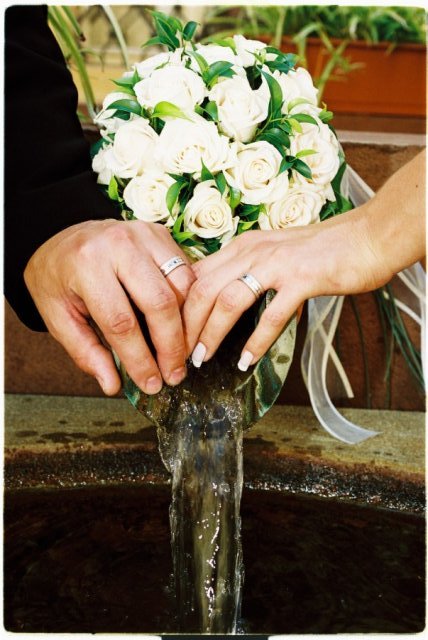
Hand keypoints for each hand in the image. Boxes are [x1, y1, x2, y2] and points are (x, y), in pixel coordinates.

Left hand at [24, 219, 194, 394]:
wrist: (61, 237)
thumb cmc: (58, 278)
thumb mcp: (58, 317)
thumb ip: (86, 351)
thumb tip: (113, 385)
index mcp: (87, 265)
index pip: (122, 322)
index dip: (140, 359)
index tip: (151, 383)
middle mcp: (119, 244)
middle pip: (160, 303)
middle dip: (171, 346)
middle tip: (174, 374)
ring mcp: (143, 234)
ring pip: (181, 287)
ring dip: (185, 326)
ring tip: (179, 353)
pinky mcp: (160, 233)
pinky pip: (186, 272)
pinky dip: (188, 303)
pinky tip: (180, 326)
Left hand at [183, 207, 393, 370]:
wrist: (365, 238)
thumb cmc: (320, 251)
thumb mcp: (272, 253)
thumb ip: (246, 270)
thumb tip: (221, 300)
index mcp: (242, 245)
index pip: (196, 275)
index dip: (178, 307)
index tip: (171, 334)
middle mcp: (252, 251)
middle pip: (202, 289)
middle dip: (185, 326)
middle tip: (179, 355)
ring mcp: (277, 264)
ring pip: (228, 301)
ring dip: (211, 334)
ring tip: (201, 360)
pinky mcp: (302, 280)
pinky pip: (270, 315)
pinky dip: (255, 342)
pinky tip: (245, 361)